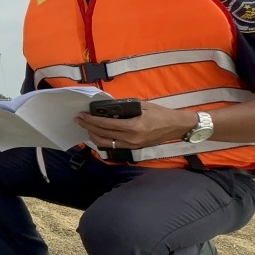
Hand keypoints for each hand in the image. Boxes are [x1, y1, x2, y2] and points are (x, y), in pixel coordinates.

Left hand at [75, 101, 194, 149]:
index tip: (81, 115)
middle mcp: (130, 139)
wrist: (176, 127)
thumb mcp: (143, 106)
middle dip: (88, 127)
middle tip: (78, 120)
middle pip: (102, 134)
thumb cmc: (161, 114)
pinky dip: (102, 140)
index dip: (91, 120)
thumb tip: (107, 106)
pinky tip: (97, 134)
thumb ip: (125, 107)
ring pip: (105, 143)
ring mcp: (131, 146)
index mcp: (133, 127)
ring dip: (93, 135)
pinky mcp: (133, 148)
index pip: (106, 124)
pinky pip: (113, 146)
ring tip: (85, 127)